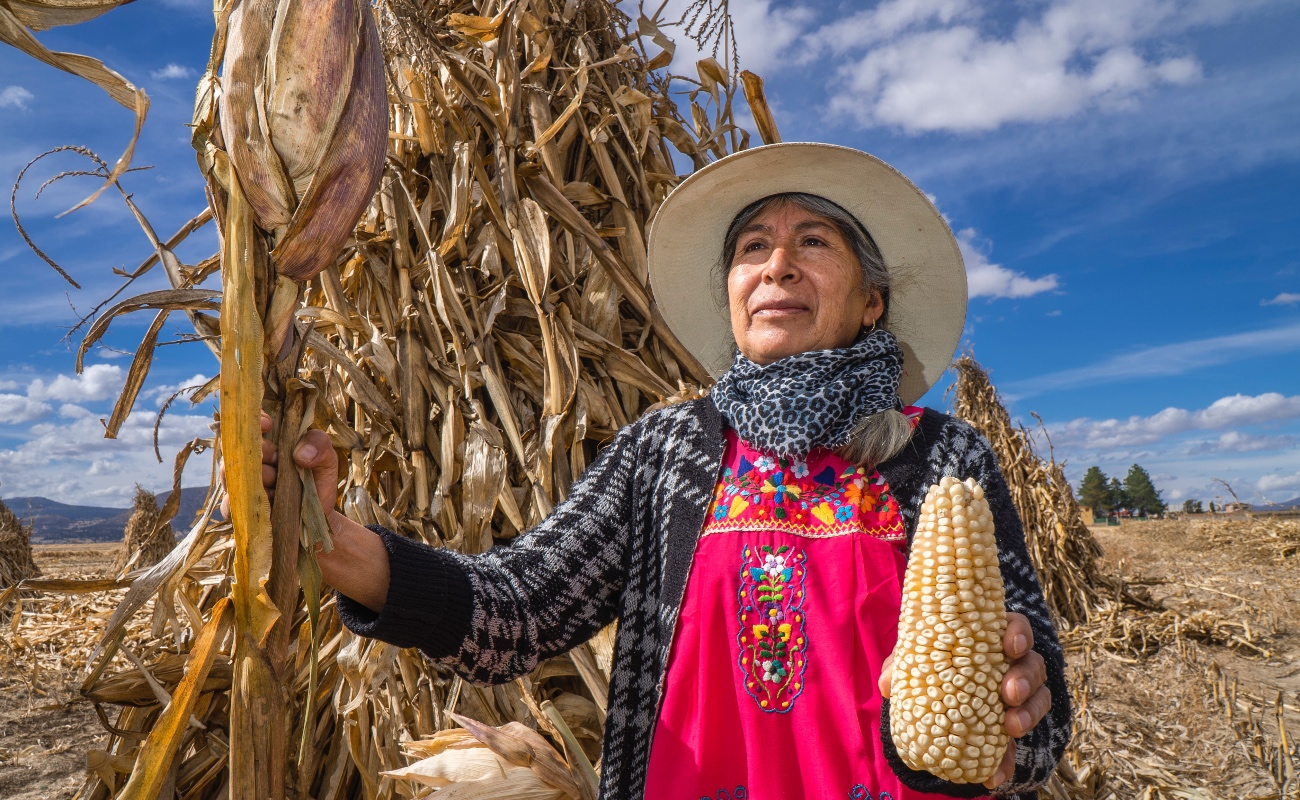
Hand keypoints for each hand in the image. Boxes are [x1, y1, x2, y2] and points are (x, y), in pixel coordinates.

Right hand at [219, 412, 389, 611]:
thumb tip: (301, 453)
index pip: (253, 425)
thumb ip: (320, 446)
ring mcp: (241, 487)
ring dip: (252, 476)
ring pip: (230, 475)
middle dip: (257, 450)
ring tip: (274, 482)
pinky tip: (268, 503)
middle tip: (275, 457)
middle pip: (237, 448)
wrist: (316, 527)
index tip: (267, 424)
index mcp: (270, 444)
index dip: (255, 420)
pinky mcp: (238, 512)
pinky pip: (230, 504)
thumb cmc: (317, 487)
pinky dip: (247, 503)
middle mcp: (251, 463)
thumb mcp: (327, 463)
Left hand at [878, 611, 1051, 789]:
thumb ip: (901, 665)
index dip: (1019, 634)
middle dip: (1026, 679)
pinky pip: (1019, 746)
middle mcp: (1013, 666)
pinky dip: (1007, 761)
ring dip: (1029, 714)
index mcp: (991, 639)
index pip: (1016, 628)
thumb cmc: (929, 664)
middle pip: (1034, 665)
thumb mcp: (914, 660)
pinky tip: (994, 775)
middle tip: (1009, 693)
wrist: (932, 705)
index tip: (1011, 647)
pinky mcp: (1011, 730)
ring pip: (1039, 700)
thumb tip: (887, 684)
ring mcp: (1019, 699)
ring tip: (1012, 728)